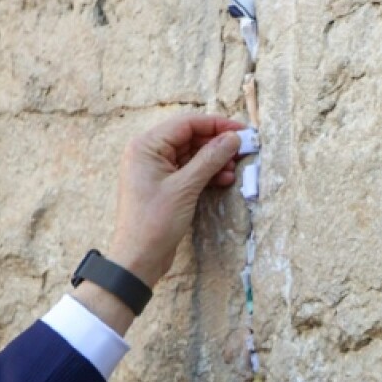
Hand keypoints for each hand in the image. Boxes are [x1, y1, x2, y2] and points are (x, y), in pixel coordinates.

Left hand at [107, 114, 244, 287]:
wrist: (138, 258)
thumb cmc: (153, 222)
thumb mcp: (186, 187)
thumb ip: (210, 158)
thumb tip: (233, 138)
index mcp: (146, 146)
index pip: (186, 124)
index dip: (217, 125)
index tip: (242, 131)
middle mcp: (147, 153)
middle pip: (190, 137)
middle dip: (217, 144)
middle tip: (243, 151)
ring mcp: (155, 170)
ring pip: (191, 155)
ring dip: (214, 160)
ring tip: (234, 169)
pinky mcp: (163, 186)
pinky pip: (188, 171)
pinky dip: (206, 173)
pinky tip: (224, 179)